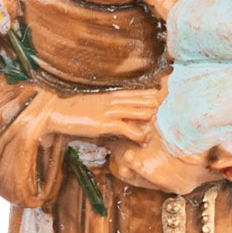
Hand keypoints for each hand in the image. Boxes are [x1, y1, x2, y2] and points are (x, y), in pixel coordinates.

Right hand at [44, 88, 161, 143]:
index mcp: (112, 95)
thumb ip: (108, 109)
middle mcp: (114, 100)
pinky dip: (137, 134)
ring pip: (139, 112)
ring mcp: (110, 111)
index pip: (139, 92)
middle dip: (160, 106)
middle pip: (144, 100)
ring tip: (166, 127)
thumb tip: (117, 115)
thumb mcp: (94, 107)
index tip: (169, 98)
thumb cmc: (74, 112)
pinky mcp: (104, 123)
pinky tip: (144, 140)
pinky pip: (126, 128)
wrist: (56, 112)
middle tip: (176, 112)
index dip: (155, 95)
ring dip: (152, 120)